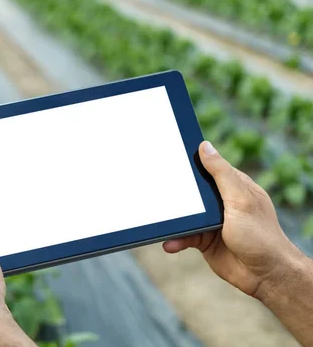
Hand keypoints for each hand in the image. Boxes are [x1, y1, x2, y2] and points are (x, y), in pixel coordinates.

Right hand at [162, 141, 305, 300]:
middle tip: (157, 191)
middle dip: (176, 195)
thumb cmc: (261, 236)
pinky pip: (183, 236)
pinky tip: (170, 243)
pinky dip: (175, 239)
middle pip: (192, 192)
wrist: (265, 276)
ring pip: (185, 215)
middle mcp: (222, 203)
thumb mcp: (240, 199)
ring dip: (174, 221)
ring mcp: (212, 222)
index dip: (191, 162)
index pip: (209, 167)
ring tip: (162, 224)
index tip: (169, 156)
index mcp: (234, 187)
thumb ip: (221, 174)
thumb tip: (205, 147)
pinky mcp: (204, 240)